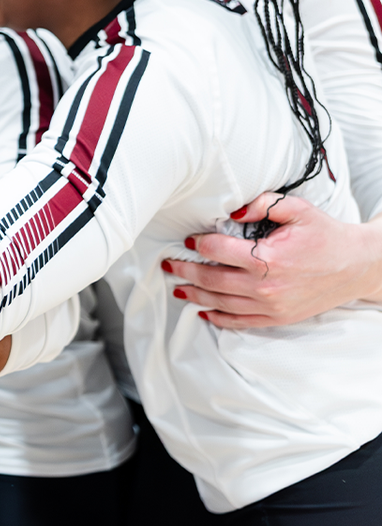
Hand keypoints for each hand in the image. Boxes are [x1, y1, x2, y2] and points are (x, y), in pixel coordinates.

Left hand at [167, 193, 381, 327]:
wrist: (357, 265)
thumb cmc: (326, 235)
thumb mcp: (297, 209)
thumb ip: (262, 204)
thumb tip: (231, 209)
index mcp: (267, 257)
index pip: (217, 250)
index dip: (198, 244)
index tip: (188, 240)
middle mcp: (265, 286)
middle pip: (211, 279)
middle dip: (185, 271)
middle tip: (168, 264)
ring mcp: (271, 306)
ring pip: (220, 303)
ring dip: (195, 295)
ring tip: (177, 287)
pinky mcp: (278, 318)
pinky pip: (240, 322)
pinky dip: (218, 318)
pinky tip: (203, 311)